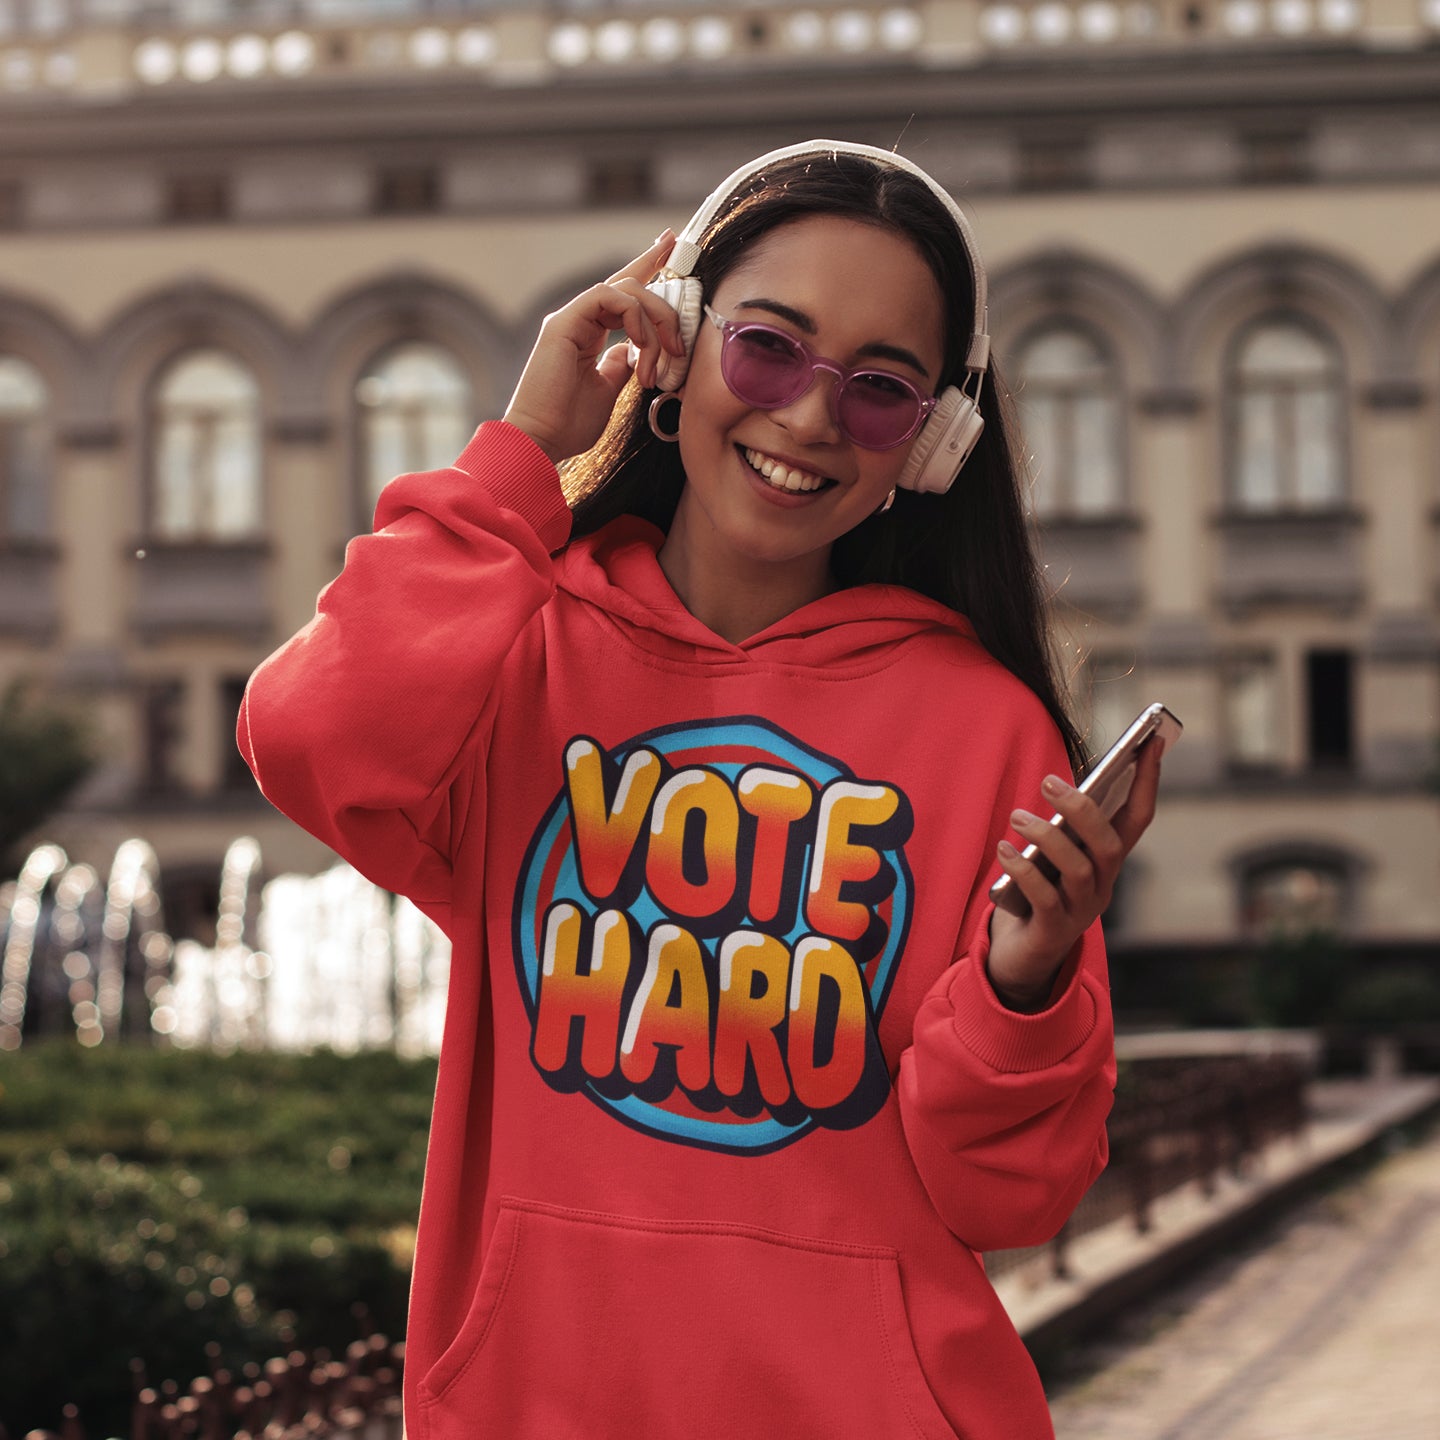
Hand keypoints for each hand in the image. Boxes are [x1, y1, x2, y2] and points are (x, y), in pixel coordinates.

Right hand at [503, 231, 688, 465]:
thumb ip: (621, 365)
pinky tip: (642, 347)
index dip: (647, 265)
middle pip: (629, 284)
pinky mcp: (563, 322)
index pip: (622, 293)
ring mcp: (570, 318)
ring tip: (663, 356)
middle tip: (680, 344)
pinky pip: (609, 296)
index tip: (671, 245)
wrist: (541, 440)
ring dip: (654, 320)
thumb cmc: (568, 423)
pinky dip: (635, 319)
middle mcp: (578, 319)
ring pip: (625, 289)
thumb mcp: (607, 390)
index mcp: (587, 333)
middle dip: (665, 300)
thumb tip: (634, 351)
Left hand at [986, 739, 1162, 1010]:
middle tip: (1046, 782)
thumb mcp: (1052, 855)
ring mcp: (1081, 911)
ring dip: (1047, 837)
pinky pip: (1044, 898)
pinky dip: (1023, 871)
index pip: (1138, 817)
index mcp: (1106, 862)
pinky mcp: (1053, 930)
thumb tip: (1056, 787)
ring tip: (1017, 816)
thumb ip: (1061, 827)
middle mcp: (1103, 886)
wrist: (1022, 956)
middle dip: (1083, 810)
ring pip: (1079, 869)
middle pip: (1109, 845)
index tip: (1151, 740)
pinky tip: (1004, 851)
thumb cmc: (1037, 892)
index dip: (1148, 780)